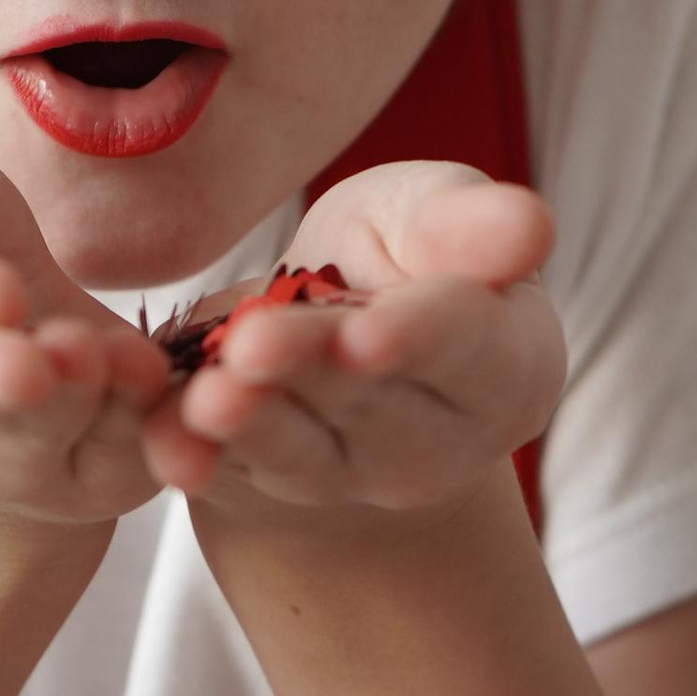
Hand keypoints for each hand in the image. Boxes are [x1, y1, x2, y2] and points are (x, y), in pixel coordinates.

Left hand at [138, 161, 562, 522]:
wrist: (325, 323)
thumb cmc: (400, 250)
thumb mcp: (431, 210)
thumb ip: (469, 222)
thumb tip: (530, 225)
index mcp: (505, 364)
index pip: (463, 347)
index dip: (414, 339)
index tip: (367, 334)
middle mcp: (439, 440)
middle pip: (372, 403)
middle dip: (311, 375)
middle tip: (256, 345)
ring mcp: (353, 476)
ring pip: (302, 451)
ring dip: (252, 428)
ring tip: (209, 399)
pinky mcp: (271, 485)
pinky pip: (231, 476)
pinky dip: (194, 460)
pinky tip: (165, 448)